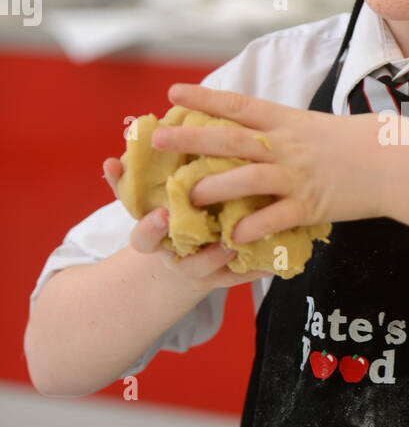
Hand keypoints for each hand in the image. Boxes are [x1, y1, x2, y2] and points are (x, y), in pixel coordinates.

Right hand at [102, 156, 264, 289]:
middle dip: (187, 245)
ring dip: (220, 255)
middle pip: (174, 257)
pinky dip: (256, 268)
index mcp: (154, 238)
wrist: (185, 264)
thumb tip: (117, 149)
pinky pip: (241, 276)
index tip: (162, 213)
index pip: (143, 237)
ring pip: (206, 268)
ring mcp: (199, 269)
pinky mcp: (225, 277)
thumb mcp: (148, 200)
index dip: (150, 227)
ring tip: (235, 241)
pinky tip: (273, 259)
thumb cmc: (170, 220)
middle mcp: (174, 256)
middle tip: (198, 229)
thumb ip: (133, 179)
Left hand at [147, 83, 391, 243]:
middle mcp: (287, 146)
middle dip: (190, 138)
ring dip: (213, 188)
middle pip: (230, 139)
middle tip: (157, 138)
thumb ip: (288, 132)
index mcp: (288, 122)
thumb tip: (263, 132)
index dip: (203, 99)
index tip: (173, 93)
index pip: (238, 105)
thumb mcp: (319, 127)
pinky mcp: (310, 205)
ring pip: (246, 178)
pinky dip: (251, 227)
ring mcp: (297, 176)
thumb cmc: (363, 143)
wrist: (397, 163)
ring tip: (186, 197)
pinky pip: (273, 217)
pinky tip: (230, 237)